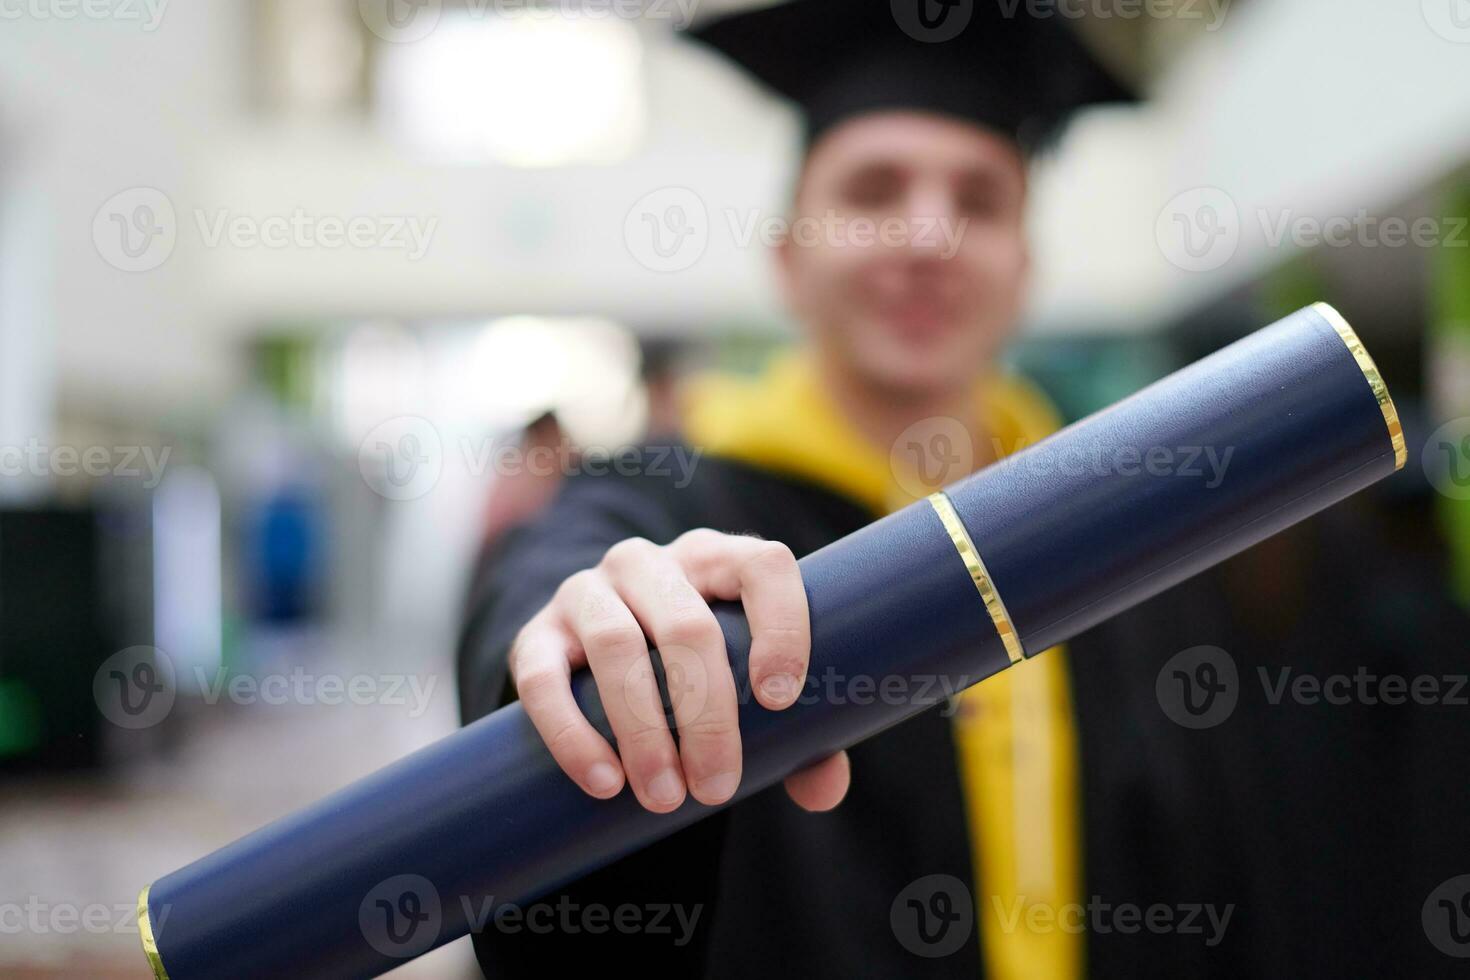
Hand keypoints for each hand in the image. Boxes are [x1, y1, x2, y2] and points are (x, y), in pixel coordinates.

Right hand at [508, 528, 850, 813]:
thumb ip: (798, 737)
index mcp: (717, 559)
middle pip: (686, 623)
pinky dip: (572, 734)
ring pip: (615, 643)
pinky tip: (604, 782)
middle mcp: (650, 563)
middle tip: (718, 787)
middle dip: (707, 714)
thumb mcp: (746, 690)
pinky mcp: (535, 635)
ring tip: (665, 797)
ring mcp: (586, 591)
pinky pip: (543, 678)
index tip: (782, 700)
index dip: (781, 627)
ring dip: (643, 729)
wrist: (596, 661)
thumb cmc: (698, 674)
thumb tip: (822, 788)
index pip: (762, 565)